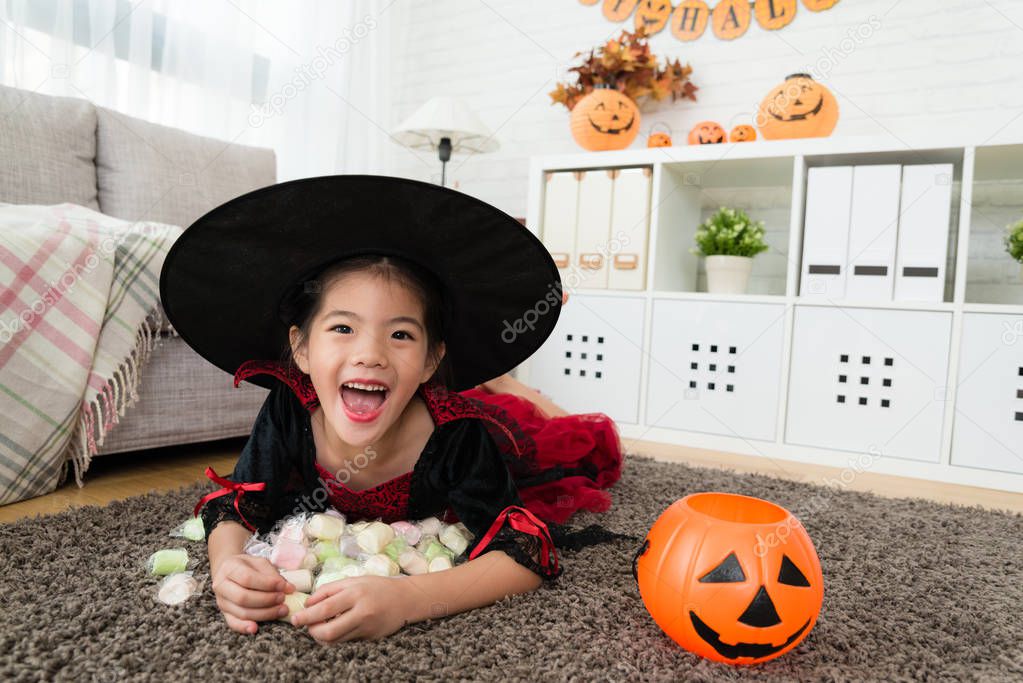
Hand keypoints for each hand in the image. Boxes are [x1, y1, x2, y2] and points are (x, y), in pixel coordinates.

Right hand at [211, 553, 294, 634]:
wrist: (229, 571)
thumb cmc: (248, 566)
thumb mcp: (260, 563)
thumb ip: (273, 574)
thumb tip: (288, 588)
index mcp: (229, 568)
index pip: (247, 578)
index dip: (267, 584)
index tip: (284, 586)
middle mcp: (221, 586)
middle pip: (243, 598)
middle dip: (267, 600)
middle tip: (283, 598)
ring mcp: (222, 601)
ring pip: (241, 612)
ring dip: (264, 614)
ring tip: (281, 610)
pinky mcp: (225, 613)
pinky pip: (233, 623)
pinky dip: (244, 627)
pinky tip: (255, 628)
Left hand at [291, 575, 414, 643]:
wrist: (406, 599)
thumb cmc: (377, 587)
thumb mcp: (353, 580)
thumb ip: (329, 589)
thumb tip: (308, 603)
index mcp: (356, 594)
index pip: (324, 609)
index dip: (306, 616)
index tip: (295, 619)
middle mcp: (361, 612)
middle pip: (328, 631)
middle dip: (312, 631)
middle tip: (305, 626)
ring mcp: (366, 628)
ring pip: (336, 640)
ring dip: (321, 636)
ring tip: (318, 627)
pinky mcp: (370, 639)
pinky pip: (346, 642)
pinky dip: (335, 638)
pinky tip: (333, 629)